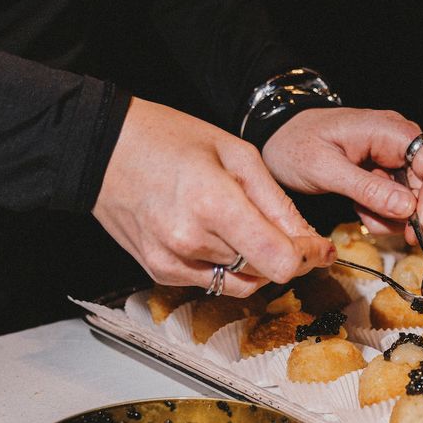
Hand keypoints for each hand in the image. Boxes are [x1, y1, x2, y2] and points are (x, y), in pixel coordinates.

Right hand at [94, 98, 333, 295]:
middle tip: (286, 231)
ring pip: (242, 282)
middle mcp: (191, 240)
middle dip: (284, 255)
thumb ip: (277, 203)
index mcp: (214, 204)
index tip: (319, 248)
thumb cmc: (168, 139)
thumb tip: (309, 240)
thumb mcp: (236, 154)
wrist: (103, 149)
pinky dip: (226, 265)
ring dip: (255, 263)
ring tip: (242, 225)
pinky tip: (214, 233)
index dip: (307, 257)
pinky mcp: (160, 272)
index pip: (280, 261)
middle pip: (265, 272)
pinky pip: (212, 281)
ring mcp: (172, 261)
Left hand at [261, 107, 422, 243]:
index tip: (417, 226)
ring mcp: (392, 157)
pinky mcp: (383, 172)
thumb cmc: (295, 143)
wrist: (276, 137)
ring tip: (362, 216)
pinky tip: (360, 211)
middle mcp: (398, 142)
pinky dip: (383, 214)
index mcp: (390, 132)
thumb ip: (367, 188)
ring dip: (394, 217)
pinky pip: (397, 200)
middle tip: (386, 230)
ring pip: (415, 197)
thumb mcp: (325, 169)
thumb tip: (407, 208)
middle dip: (412, 214)